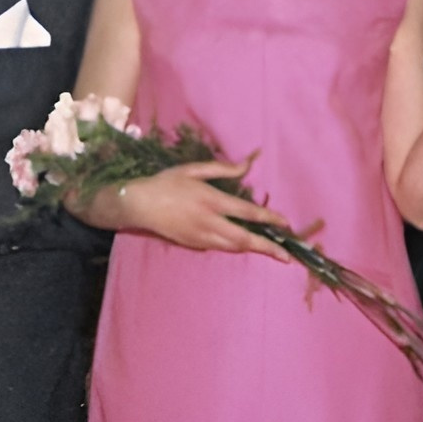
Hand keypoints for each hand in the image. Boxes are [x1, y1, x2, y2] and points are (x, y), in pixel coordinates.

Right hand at [104, 161, 291, 255]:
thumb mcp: (192, 170)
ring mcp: (200, 237)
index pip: (247, 212)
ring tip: (270, 251)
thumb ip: (221, 169)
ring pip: (233, 247)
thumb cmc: (165, 183)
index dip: (269, 218)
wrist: (136, 205)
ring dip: (252, 249)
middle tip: (286, 256)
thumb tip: (246, 165)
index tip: (285, 223)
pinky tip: (242, 244)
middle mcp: (208, 222)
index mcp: (211, 201)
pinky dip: (233, 246)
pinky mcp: (192, 245)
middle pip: (244, 239)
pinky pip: (218, 248)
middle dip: (267, 248)